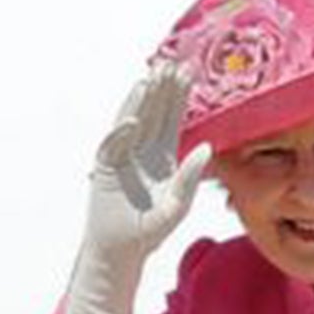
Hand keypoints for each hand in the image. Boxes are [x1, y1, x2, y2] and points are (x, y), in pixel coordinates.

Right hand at [58, 64, 210, 313]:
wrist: (120, 251)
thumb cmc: (150, 232)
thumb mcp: (177, 205)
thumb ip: (191, 177)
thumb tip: (207, 147)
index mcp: (164, 157)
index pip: (173, 119)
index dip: (180, 97)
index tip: (188, 72)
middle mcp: (143, 151)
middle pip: (154, 113)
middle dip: (162, 89)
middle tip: (171, 62)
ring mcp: (123, 156)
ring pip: (134, 121)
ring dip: (141, 100)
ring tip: (151, 78)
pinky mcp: (106, 167)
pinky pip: (114, 144)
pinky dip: (121, 132)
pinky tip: (133, 120)